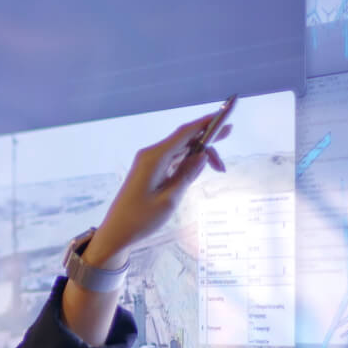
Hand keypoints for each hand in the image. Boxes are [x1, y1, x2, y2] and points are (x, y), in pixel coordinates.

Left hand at [82, 113, 228, 267]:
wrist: (117, 232)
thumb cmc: (141, 219)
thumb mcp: (170, 199)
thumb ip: (187, 175)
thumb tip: (202, 155)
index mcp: (154, 158)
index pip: (184, 133)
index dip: (205, 123)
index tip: (224, 115)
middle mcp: (151, 155)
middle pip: (183, 139)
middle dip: (207, 136)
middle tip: (230, 131)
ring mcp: (149, 163)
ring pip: (180, 150)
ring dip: (199, 154)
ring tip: (220, 167)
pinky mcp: (149, 171)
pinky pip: (173, 160)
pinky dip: (188, 162)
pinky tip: (201, 169)